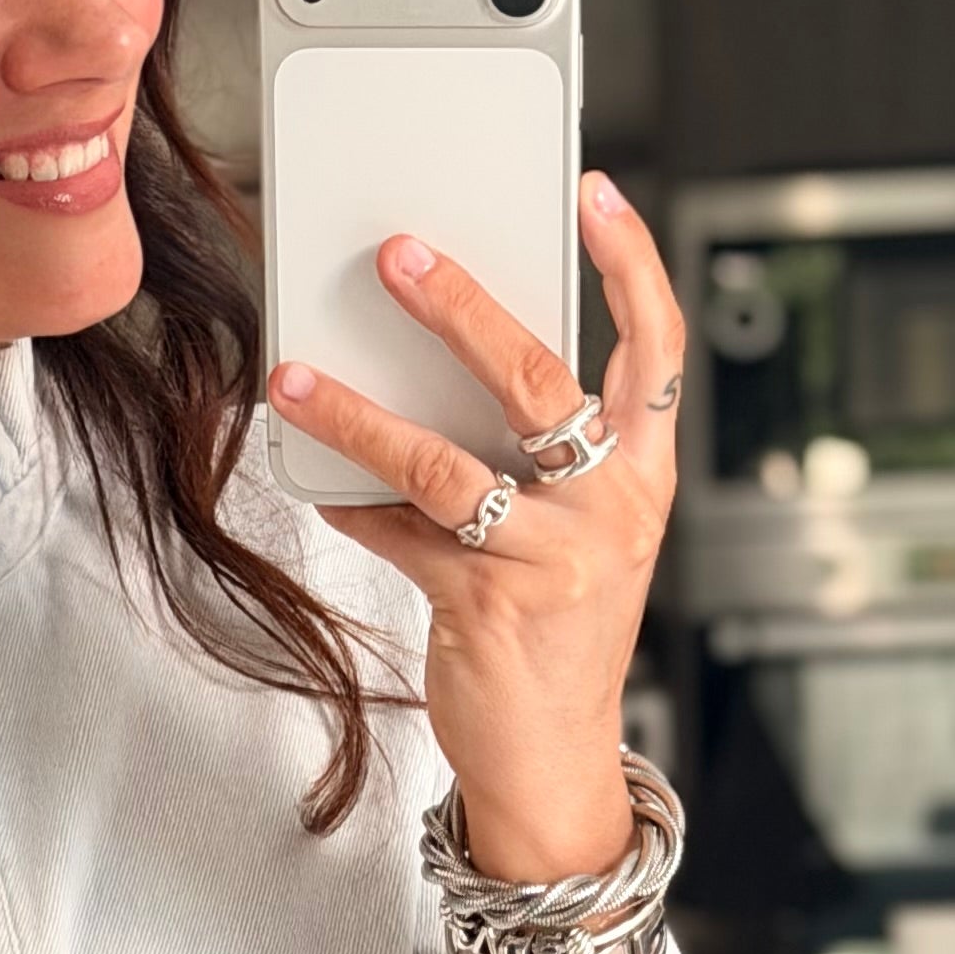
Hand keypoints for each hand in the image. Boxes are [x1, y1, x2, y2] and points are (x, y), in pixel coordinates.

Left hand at [269, 171, 682, 879]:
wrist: (556, 759)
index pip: (657, 349)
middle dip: (461, 307)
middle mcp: (611, 508)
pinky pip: (402, 536)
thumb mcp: (580, 535)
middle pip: (537, 379)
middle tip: (398, 254)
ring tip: (297, 376)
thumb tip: (440, 369)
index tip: (594, 194)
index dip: (631, 264)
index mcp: (644, 475)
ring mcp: (552, 558)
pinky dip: (355, 506)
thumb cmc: (560, 631)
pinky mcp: (487, 605)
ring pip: (444, 462)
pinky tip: (319, 483)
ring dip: (360, 414)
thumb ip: (539, 459)